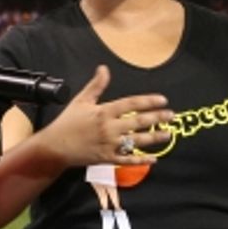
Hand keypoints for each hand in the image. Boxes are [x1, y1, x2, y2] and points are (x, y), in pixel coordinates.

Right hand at [42, 66, 171, 167]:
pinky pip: (128, 160)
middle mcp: (110, 128)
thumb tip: (104, 68)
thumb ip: (96, 85)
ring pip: (137, 141)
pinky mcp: (108, 158)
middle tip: (171, 115)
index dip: (148, 101)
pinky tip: (154, 158)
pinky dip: (142, 160)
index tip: (163, 100)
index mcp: (104, 112)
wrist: (55, 147)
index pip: (131, 104)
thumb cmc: (68, 122)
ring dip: (155, 138)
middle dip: (157, 118)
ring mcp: (110, 145)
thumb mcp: (81, 100)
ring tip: (168, 134)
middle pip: (139, 122)